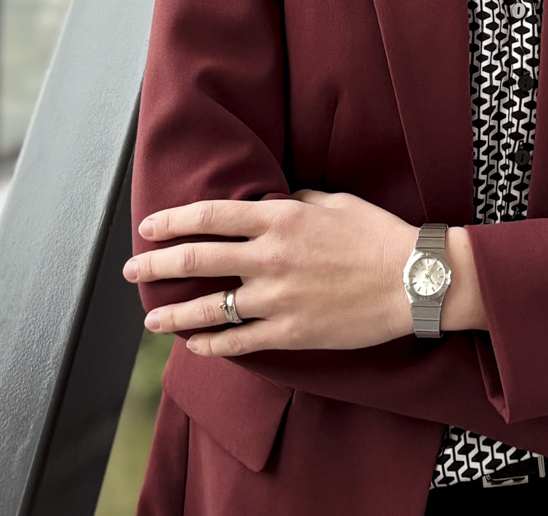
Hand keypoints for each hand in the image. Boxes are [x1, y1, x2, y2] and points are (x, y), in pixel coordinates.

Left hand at [126, 190, 421, 353]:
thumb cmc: (380, 235)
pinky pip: (238, 342)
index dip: (172, 221)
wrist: (414, 279)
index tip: (149, 227)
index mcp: (281, 219)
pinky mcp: (290, 332)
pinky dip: (210, 344)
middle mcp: (270, 257)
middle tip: (132, 270)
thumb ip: (296, 202)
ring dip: (173, 315)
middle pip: (195, 260)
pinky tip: (195, 345)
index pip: (210, 216)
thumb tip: (269, 204)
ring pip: (209, 309)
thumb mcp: (335, 202)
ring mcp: (277, 298)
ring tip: (152, 319)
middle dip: (155, 264)